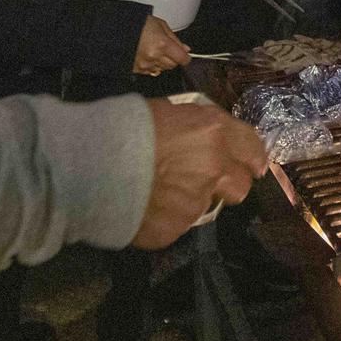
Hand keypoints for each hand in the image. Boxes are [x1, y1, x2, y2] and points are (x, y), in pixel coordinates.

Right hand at [133, 15, 190, 75]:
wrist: (117, 29)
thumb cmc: (137, 23)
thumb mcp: (161, 25)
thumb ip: (175, 39)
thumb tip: (185, 49)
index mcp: (162, 44)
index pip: (182, 59)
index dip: (185, 57)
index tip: (184, 54)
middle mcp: (154, 57)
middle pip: (172, 65)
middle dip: (172, 58)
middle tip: (165, 48)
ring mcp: (144, 65)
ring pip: (162, 69)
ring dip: (161, 62)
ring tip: (153, 49)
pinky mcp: (136, 69)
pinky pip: (150, 71)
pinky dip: (150, 65)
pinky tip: (145, 54)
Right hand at [134, 98, 268, 248]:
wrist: (87, 162)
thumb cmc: (122, 125)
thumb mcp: (165, 111)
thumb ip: (192, 127)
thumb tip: (198, 134)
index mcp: (214, 132)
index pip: (252, 147)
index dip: (252, 156)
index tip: (251, 163)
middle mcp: (214, 169)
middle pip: (241, 185)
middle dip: (229, 184)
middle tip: (209, 181)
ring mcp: (196, 202)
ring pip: (207, 207)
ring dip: (193, 200)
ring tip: (163, 193)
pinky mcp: (175, 229)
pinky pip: (178, 225)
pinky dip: (166, 218)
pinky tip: (144, 206)